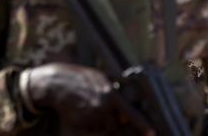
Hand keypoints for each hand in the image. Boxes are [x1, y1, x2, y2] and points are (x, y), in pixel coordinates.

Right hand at [24, 63, 153, 135]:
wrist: (55, 83)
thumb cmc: (81, 77)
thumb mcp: (102, 78)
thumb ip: (116, 90)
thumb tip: (130, 98)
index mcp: (110, 95)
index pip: (131, 114)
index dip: (143, 125)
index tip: (152, 133)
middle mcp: (102, 109)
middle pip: (117, 126)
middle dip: (119, 125)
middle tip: (114, 119)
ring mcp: (89, 119)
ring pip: (105, 130)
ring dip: (105, 126)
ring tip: (95, 112)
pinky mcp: (78, 125)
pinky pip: (91, 131)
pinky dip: (93, 127)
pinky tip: (86, 115)